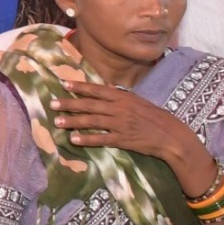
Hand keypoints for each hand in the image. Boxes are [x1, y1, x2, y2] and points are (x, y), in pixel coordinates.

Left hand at [53, 79, 214, 189]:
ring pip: (93, 121)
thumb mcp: (138, 102)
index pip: (97, 90)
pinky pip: (102, 139)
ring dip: (73, 122)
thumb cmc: (154, 118)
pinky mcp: (123, 140)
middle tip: (52, 104)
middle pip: (90, 105)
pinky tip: (74, 140)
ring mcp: (121, 124)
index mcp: (124, 97)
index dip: (80, 87)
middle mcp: (120, 109)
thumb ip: (120, 98)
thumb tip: (103, 91)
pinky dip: (87, 140)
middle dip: (70, 104)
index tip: (64, 84)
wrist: (171, 135)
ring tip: (58, 122)